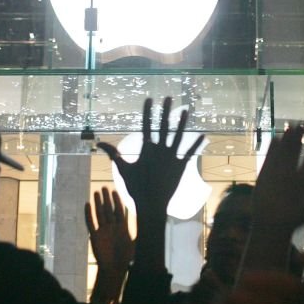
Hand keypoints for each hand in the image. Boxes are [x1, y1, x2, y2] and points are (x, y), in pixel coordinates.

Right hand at [85, 187, 133, 277]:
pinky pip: (91, 224)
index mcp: (122, 227)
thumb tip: (153, 225)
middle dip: (106, 198)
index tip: (115, 191)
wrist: (114, 269)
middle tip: (104, 187)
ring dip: (97, 203)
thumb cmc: (126, 258)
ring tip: (96, 193)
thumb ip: (142, 234)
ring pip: (99, 214)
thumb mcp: (137, 244)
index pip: (119, 211)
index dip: (117, 201)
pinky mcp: (94, 237)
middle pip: (108, 210)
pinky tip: (87, 205)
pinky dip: (88, 215)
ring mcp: (103, 231)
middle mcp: (112, 227)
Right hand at [97, 97, 203, 217]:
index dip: (148, 111)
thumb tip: (99, 143)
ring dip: (182, 123)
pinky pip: (190, 153)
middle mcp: (160, 150)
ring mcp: (172, 158)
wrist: (151, 205)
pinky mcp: (181, 166)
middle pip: (164, 126)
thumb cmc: (136, 187)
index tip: (150, 99)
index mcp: (146, 149)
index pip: (146, 125)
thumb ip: (113, 154)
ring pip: (179, 136)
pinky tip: (204, 136)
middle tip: (168, 98)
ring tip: (186, 111)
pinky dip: (196, 145)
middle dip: (166, 111)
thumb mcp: (123, 169)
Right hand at [252, 125, 303, 233]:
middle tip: (303, 122)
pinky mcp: (265, 174)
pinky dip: (272, 148)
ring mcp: (278, 173)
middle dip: (299, 137)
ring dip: (286, 139)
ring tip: (290, 126)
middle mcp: (291, 173)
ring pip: (283, 152)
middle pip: (296, 150)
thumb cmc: (294, 219)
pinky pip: (269, 158)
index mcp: (303, 178)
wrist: (273, 225)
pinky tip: (276, 137)